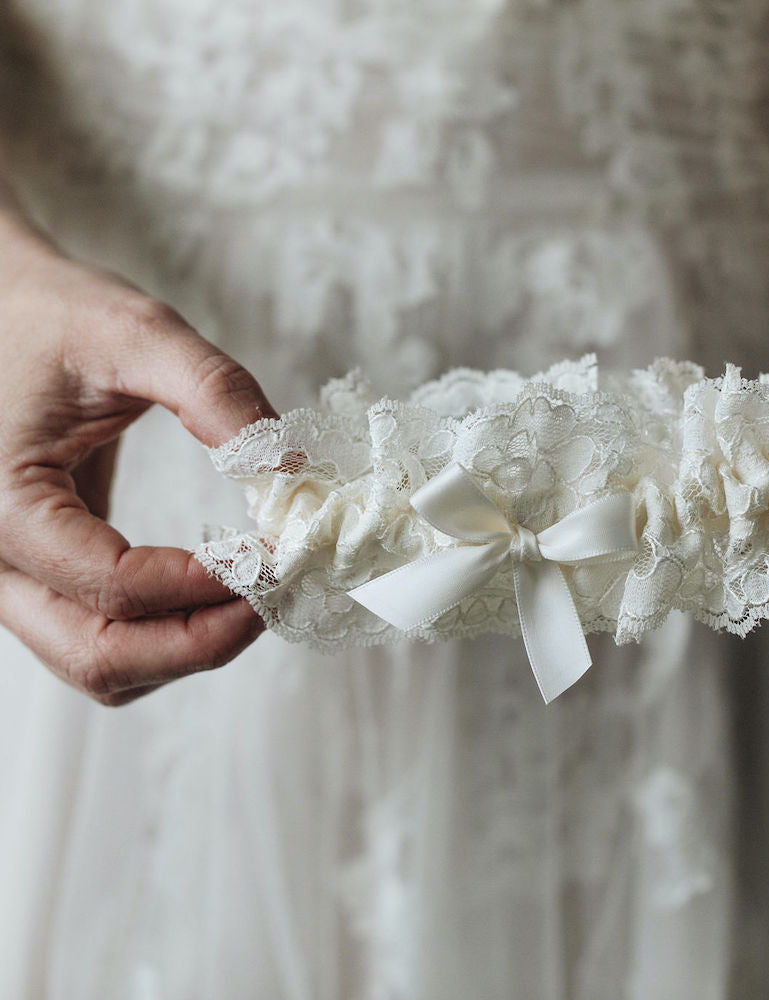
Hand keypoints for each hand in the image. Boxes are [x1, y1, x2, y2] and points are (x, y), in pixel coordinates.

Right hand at [0, 215, 276, 704]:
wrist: (0, 308)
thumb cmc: (53, 315)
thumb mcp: (137, 332)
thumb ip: (217, 394)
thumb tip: (291, 474)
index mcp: (4, 503)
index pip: (117, 586)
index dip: (211, 582)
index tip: (281, 555)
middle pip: (101, 656)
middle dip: (204, 639)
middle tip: (279, 595)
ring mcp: (12, 576)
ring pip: (101, 663)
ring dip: (187, 647)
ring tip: (256, 592)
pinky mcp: (43, 573)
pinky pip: (102, 636)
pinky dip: (166, 633)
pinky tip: (218, 589)